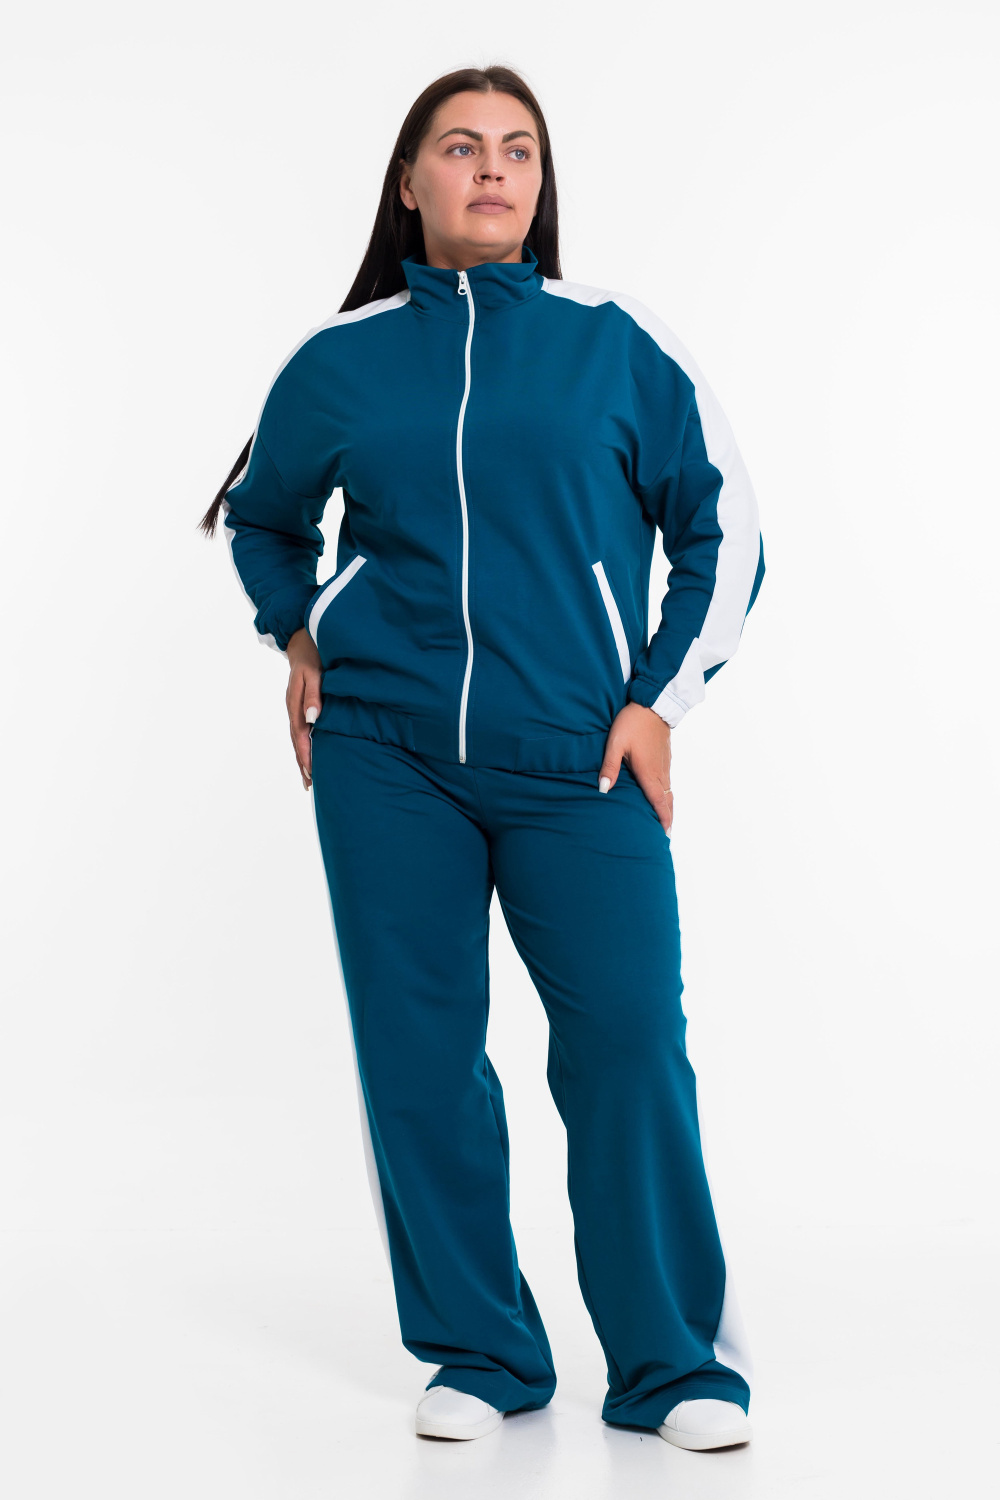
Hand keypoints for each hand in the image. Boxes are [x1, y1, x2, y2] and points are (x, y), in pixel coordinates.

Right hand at [285, 627, 322, 788]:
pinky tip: (309, 752)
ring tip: (308, 776)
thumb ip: (313, 695)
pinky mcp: (300, 705)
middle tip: (310, 784)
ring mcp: (295, 707)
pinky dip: (304, 744)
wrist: (302, 639)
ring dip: (302, 756)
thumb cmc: (311, 654)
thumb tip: (312, 720)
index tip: (311, 772)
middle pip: (295, 740)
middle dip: (302, 762)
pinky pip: (301, 729)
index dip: (305, 754)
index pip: (299, 734)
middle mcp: (292, 708)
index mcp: (294, 703)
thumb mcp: (313, 672)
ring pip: (297, 737)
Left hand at [598, 701, 672, 835]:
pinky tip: (661, 797)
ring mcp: (665, 765)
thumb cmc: (631, 723)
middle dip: (667, 818)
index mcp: (648, 772)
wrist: (652, 704)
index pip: (658, 802)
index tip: (665, 835)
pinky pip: (668, 782)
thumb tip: (603, 789)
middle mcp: (660, 772)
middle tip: (665, 835)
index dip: (663, 819)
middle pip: (667, 801)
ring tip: (664, 821)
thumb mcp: (615, 744)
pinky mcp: (665, 758)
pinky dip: (667, 795)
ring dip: (668, 807)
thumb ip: (609, 767)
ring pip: (669, 792)